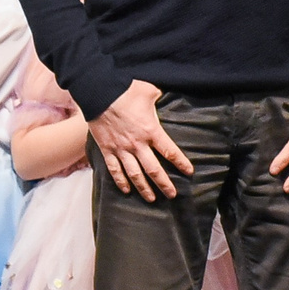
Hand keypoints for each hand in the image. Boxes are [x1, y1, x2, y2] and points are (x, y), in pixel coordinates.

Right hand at [91, 79, 192, 201]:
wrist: (98, 93)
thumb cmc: (126, 90)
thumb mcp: (150, 91)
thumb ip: (161, 98)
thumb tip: (168, 96)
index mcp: (151, 131)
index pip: (170, 151)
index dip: (181, 163)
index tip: (189, 172)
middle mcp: (137, 144)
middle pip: (153, 169)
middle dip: (164, 184)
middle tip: (172, 195)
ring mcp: (120, 149)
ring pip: (134, 174)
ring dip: (144, 188)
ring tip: (151, 199)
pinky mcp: (106, 149)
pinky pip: (114, 169)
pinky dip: (120, 181)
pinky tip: (126, 191)